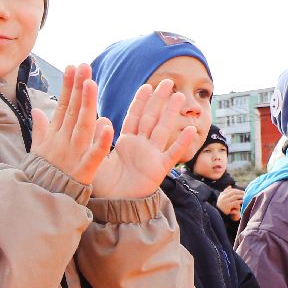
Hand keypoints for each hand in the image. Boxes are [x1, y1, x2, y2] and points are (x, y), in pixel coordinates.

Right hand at [31, 65, 112, 185]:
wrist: (40, 201)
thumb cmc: (42, 175)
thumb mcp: (38, 149)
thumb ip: (40, 128)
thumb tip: (36, 110)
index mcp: (55, 135)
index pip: (63, 106)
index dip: (68, 86)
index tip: (72, 67)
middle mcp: (64, 141)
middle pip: (74, 110)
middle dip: (78, 88)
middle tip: (84, 67)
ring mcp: (74, 154)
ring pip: (83, 126)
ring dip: (87, 105)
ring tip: (92, 84)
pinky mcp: (84, 170)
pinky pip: (94, 154)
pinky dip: (101, 141)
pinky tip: (108, 125)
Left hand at [92, 79, 201, 197]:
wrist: (115, 205)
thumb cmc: (105, 185)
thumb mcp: (96, 158)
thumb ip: (98, 139)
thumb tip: (99, 117)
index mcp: (126, 141)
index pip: (135, 116)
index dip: (141, 101)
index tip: (147, 86)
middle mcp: (141, 145)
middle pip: (152, 118)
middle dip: (159, 100)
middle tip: (168, 82)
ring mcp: (152, 155)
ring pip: (163, 130)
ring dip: (171, 114)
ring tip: (180, 97)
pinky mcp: (159, 168)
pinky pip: (172, 153)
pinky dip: (182, 143)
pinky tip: (191, 130)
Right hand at [217, 186, 243, 218]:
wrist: (219, 215)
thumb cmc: (222, 206)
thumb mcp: (223, 198)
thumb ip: (226, 192)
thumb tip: (230, 186)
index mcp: (222, 194)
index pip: (231, 190)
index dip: (237, 190)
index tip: (242, 191)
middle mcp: (223, 197)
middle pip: (233, 192)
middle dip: (240, 192)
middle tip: (245, 193)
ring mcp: (225, 201)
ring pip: (235, 197)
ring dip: (241, 196)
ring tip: (245, 196)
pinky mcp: (228, 205)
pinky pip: (235, 202)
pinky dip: (240, 201)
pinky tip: (243, 201)